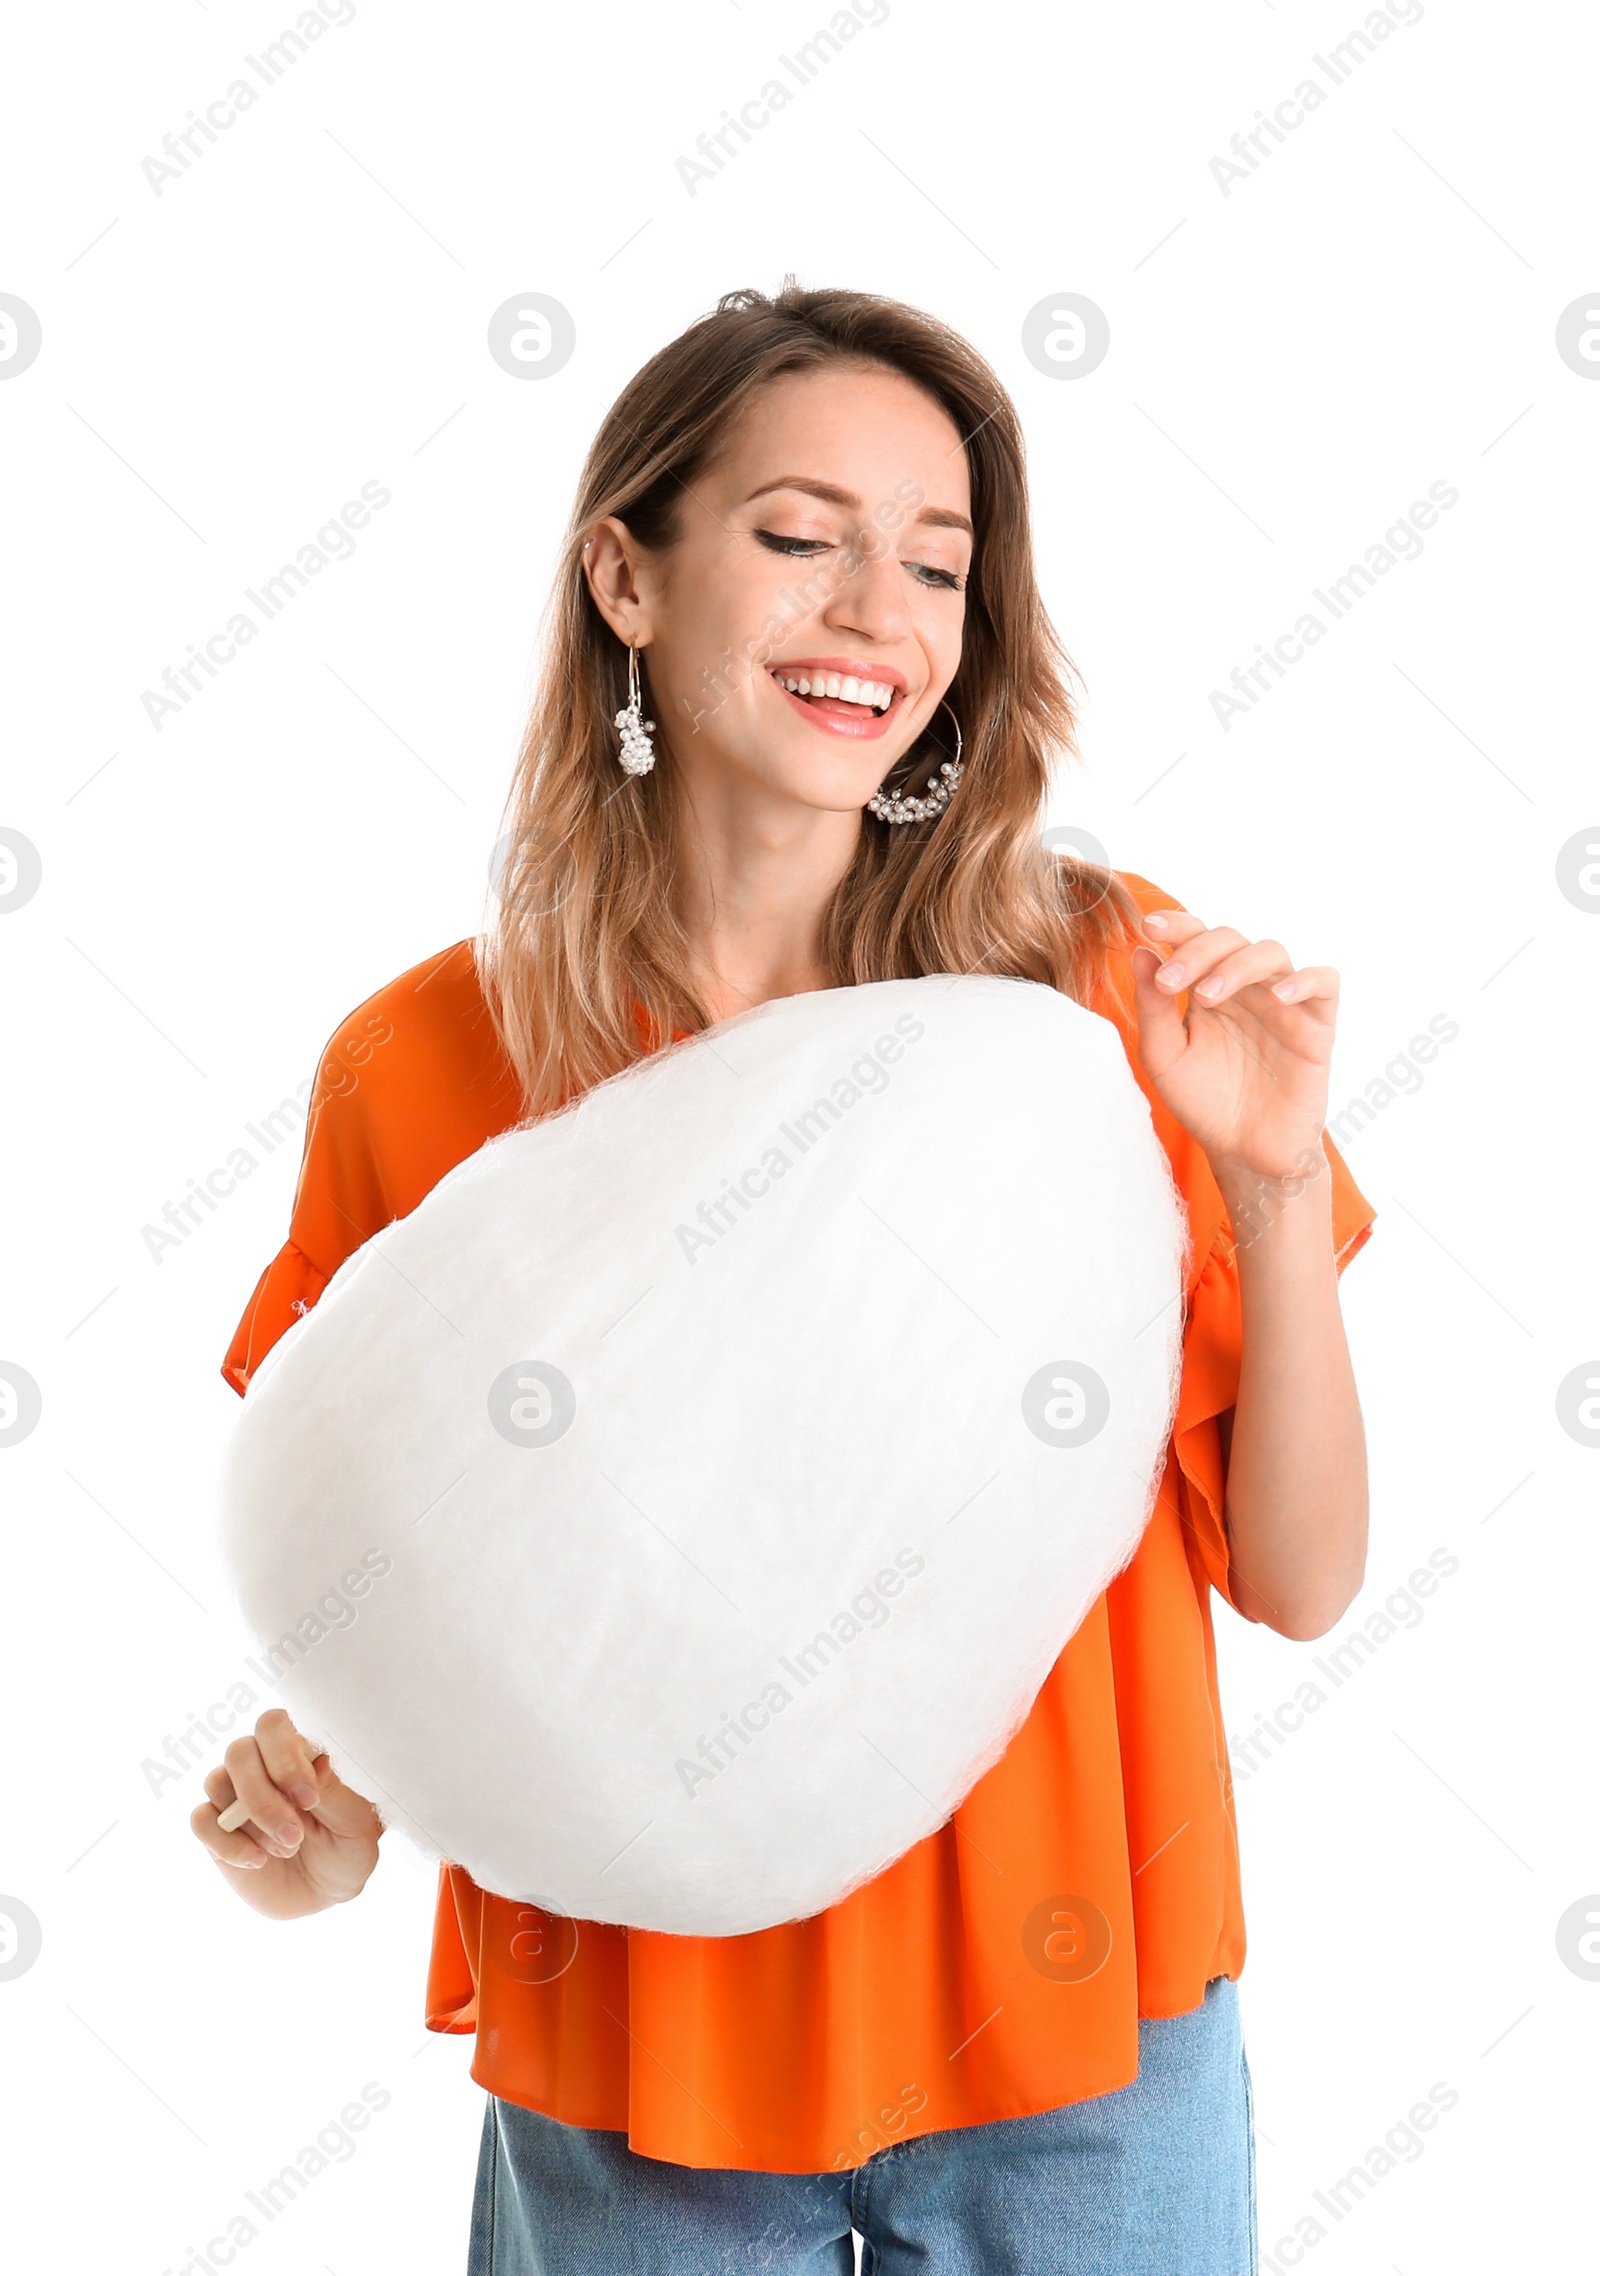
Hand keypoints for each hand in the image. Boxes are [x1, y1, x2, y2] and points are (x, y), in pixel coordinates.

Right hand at [190, 1708, 381, 1919]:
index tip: (307, 1798)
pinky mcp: (217, 1828)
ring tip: (288, 1847)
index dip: (283, 1756)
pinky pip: (201, 1820)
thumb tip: (317, 1762)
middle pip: (239, 1752)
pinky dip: (228, 1844)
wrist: (324, 1894)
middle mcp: (262, 1763)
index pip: (273, 1724)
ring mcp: (235, 1794)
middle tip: (295, 1834)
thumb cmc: (347, 1847)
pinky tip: (258, 1860)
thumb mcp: (357, 1823)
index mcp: (299, 1749)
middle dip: (264, 1798)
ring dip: (253, 1822)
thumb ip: (336, 1790)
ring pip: (217, 1782)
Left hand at [1130, 910, 1337, 1188]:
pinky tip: (1278, 996)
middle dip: (1197, 951)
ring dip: (1238, 965)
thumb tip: (1141, 952)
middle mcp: (1246, 987)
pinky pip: (1325, 983)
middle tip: (1171, 982)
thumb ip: (1152, 1007)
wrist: (1245, 1150)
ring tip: (1208, 995)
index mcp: (1208, 988)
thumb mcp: (1165, 1057)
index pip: (1195, 940)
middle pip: (1230, 939)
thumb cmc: (1204, 1102)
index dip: (1176, 926)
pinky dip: (1304, 980)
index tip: (1148, 926)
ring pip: (1272, 952)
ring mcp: (1283, 1002)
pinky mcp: (1317, 1024)